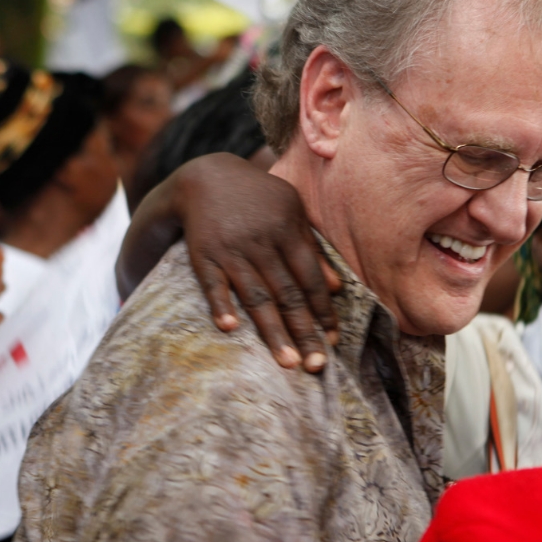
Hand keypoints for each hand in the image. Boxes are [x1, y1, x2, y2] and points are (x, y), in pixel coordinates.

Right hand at [118, 152, 341, 372]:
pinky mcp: (203, 255)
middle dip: (304, 332)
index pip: (311, 279)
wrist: (205, 176)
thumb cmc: (258, 199)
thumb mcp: (291, 213)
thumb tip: (337, 289)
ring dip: (273, 331)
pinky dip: (220, 305)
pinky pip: (213, 283)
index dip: (323, 311)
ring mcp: (232, 250)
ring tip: (287, 362)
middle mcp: (262, 242)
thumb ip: (312, 250)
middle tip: (317, 365)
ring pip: (256, 297)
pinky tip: (229, 328)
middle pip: (288, 294)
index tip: (333, 340)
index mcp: (288, 230)